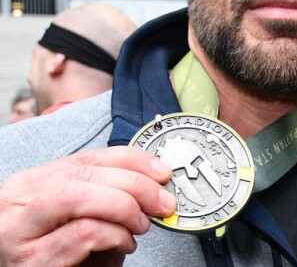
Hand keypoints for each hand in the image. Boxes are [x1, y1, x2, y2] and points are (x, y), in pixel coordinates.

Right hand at [0, 146, 174, 266]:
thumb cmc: (65, 257)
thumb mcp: (84, 215)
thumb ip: (106, 191)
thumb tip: (155, 178)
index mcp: (32, 183)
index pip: (87, 156)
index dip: (131, 159)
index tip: (161, 171)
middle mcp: (17, 202)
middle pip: (85, 174)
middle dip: (135, 184)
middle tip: (162, 201)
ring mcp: (18, 231)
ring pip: (79, 196)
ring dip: (124, 208)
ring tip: (140, 225)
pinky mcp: (29, 262)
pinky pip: (82, 233)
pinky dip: (115, 235)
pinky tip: (124, 244)